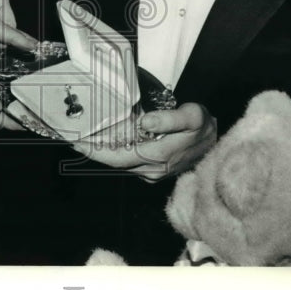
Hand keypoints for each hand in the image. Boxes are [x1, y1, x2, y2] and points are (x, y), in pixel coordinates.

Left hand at [72, 103, 217, 181]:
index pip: (117, 156)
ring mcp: (151, 172)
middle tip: (72, 138)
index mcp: (157, 156)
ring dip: (101, 152)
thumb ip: (170, 119)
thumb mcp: (193, 117)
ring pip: (119, 163)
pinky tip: (104, 143)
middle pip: (113, 162)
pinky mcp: (153, 170)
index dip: (95, 149)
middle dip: (92, 151)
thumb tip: (145, 122)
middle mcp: (151, 169)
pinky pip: (127, 162)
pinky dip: (113, 153)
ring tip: (84, 139)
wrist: (217, 146)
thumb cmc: (203, 128)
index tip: (76, 140)